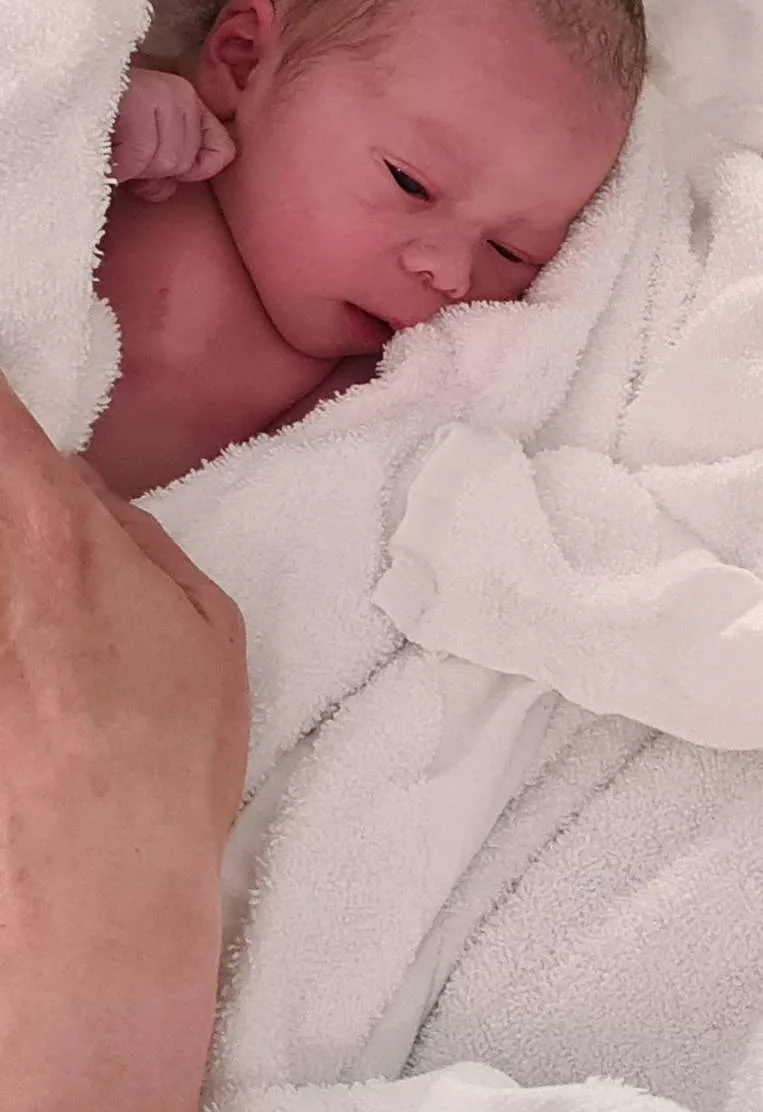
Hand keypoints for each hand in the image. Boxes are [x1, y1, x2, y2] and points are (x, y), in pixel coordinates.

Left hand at [0, 373, 248, 1110]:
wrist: (79, 905)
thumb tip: (73, 484)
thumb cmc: (151, 767)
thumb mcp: (197, 621)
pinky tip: (24, 664)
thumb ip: (126, 531)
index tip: (14, 402)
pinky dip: (5, 621)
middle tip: (25, 514)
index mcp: (42, 521)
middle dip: (9, 482)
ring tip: (32, 623)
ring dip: (8, 541)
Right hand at [110, 64, 235, 201]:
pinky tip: (101, 150)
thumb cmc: (98, 122)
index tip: (157, 170)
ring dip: (131, 167)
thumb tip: (166, 190)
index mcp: (187, 101)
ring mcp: (163, 93)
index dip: (192, 171)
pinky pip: (139, 155)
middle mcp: (181, 93)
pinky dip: (117, 165)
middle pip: (184, 162)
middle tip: (119, 153)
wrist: (56, 92)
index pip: (221, 152)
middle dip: (149, 171)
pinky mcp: (140, 99)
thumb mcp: (137, 146)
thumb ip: (162, 166)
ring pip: (165, 162)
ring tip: (108, 146)